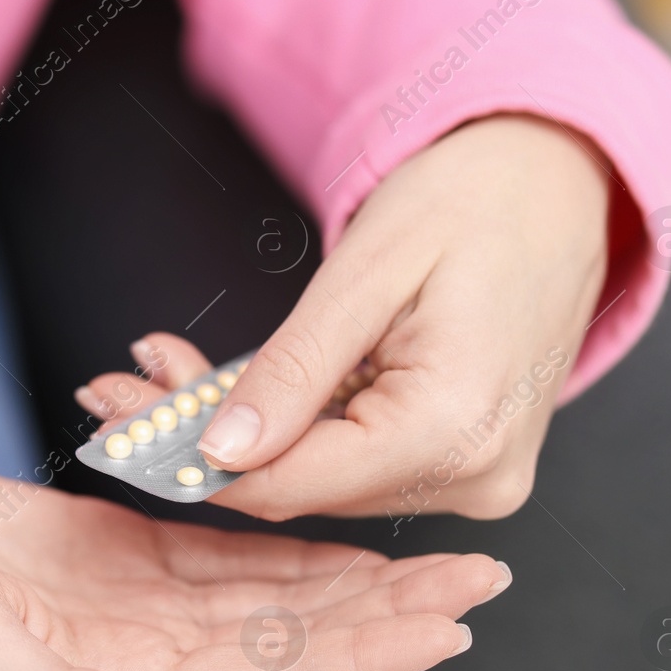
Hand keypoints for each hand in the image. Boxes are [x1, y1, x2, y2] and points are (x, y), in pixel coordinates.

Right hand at [0, 427, 509, 670]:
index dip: (358, 658)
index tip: (443, 625)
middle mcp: (134, 652)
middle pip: (289, 638)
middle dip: (385, 609)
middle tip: (480, 572)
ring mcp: (125, 600)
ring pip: (264, 591)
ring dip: (347, 571)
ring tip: (428, 546)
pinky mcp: (107, 545)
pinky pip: (213, 542)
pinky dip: (276, 531)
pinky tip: (328, 515)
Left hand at [78, 114, 609, 521]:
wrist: (558, 186)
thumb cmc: (473, 201)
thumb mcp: (365, 271)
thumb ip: (292, 371)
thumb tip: (220, 452)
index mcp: (456, 428)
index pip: (291, 481)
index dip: (191, 460)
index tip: (112, 420)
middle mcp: (475, 478)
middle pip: (296, 484)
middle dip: (198, 438)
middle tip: (116, 386)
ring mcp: (475, 481)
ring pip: (316, 478)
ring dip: (235, 432)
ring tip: (162, 370)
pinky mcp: (462, 468)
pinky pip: (351, 462)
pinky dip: (287, 426)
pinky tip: (230, 387)